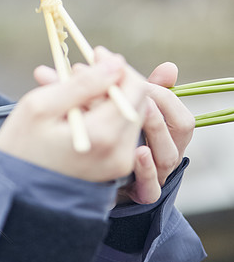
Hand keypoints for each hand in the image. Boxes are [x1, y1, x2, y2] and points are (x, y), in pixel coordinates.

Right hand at [0, 47, 146, 182]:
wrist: (15, 192)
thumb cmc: (20, 147)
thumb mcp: (40, 107)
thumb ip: (81, 84)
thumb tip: (114, 64)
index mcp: (103, 136)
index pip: (134, 89)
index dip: (117, 67)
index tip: (95, 54)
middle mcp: (120, 153)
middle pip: (137, 102)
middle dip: (114, 81)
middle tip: (81, 71)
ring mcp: (120, 164)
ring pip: (129, 116)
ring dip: (109, 97)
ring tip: (74, 92)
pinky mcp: (116, 169)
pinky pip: (121, 133)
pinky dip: (106, 115)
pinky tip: (79, 112)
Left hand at [116, 62, 194, 204]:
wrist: (81, 176)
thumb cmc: (102, 133)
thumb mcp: (114, 109)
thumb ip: (135, 89)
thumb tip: (170, 67)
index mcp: (164, 128)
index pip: (174, 104)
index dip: (156, 87)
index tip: (122, 69)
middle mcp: (166, 149)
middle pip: (180, 127)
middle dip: (155, 102)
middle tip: (130, 88)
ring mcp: (156, 173)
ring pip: (169, 154)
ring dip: (154, 129)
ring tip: (140, 109)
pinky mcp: (141, 193)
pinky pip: (152, 186)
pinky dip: (146, 170)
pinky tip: (138, 152)